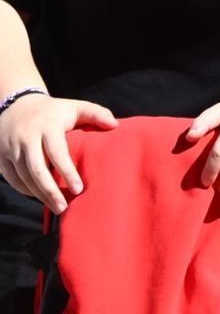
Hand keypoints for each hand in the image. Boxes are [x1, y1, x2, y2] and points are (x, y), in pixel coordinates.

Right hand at [0, 95, 116, 212]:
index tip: (79, 188)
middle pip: (37, 169)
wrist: (16, 106)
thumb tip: (115, 125)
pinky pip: (13, 179)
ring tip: (56, 207)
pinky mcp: (2, 157)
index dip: (67, 172)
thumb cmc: (54, 111)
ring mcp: (12, 148)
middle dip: (50, 191)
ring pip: (23, 177)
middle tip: (64, 207)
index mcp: (48, 126)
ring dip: (39, 194)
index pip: (57, 152)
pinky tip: (40, 196)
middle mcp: (27, 137)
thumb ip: (96, 114)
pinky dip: (26, 190)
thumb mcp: (75, 107)